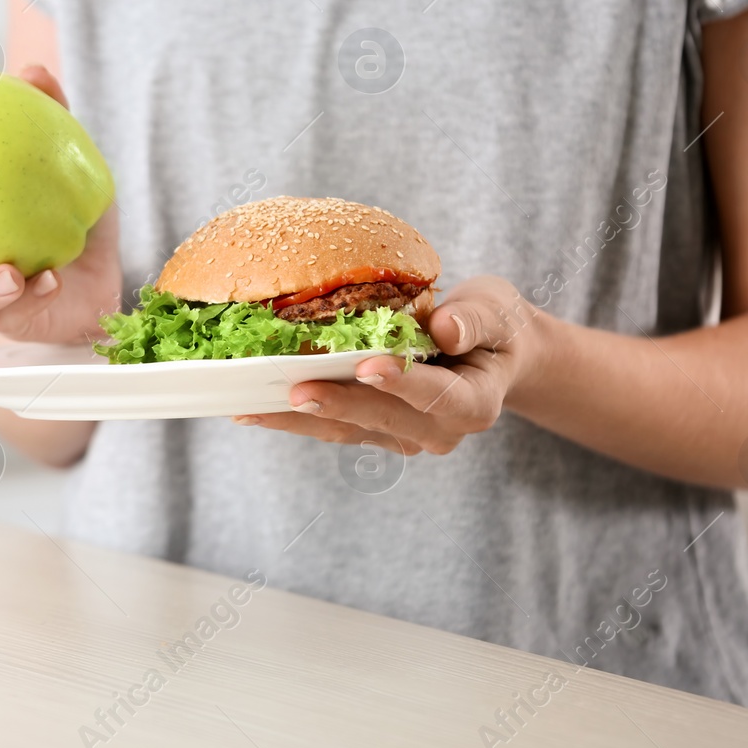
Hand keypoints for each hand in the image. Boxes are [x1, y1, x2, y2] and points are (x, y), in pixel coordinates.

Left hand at [237, 276, 549, 454]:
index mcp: (475, 403)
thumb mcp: (495, 309)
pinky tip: (252, 409)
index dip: (403, 383)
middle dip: (336, 404)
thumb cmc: (493, 324)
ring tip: (252, 406)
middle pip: (381, 419)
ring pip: (346, 430)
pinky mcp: (375, 433)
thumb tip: (445, 329)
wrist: (490, 352)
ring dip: (298, 420)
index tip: (369, 366)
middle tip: (292, 389)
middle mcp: (439, 432)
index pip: (438, 397)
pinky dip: (293, 418)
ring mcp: (404, 438)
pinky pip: (332, 426)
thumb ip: (474, 319)